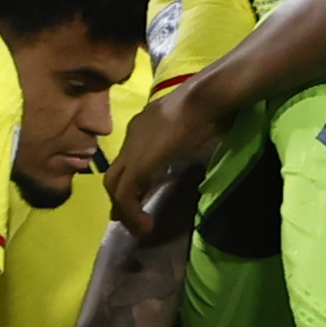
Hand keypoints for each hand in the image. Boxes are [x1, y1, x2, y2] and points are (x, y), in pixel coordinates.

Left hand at [101, 81, 232, 240]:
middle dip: (121, 200)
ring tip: (141, 228)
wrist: (204, 98)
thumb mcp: (200, 121)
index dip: (135, 181)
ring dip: (125, 212)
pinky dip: (132, 213)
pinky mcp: (137, 164)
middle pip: (115, 174)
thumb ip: (194, 131)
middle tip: (134, 221)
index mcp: (145, 124)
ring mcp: (132, 149)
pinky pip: (125, 194)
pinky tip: (147, 224)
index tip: (145, 199)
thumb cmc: (209, 104)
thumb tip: (211, 134)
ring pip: (114, 186)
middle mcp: (132, 135)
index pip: (131, 157)